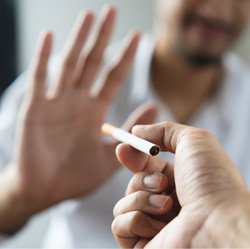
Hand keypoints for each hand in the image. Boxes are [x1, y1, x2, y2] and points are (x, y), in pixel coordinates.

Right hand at [0, 5, 157, 230]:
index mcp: (95, 112)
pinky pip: (40, 79)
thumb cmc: (77, 176)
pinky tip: (50, 37)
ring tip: (89, 16)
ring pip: (69, 65)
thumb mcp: (112, 156)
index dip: (124, 57)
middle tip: (112, 12)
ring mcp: (57, 103)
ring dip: (79, 40)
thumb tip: (154, 105)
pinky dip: (44, 58)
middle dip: (102, 38)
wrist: (48, 191)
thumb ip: (130, 131)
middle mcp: (78, 102)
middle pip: (93, 63)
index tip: (137, 37)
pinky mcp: (36, 109)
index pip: (113, 77)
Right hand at [112, 122, 249, 247]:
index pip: (148, 167)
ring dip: (142, 198)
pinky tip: (158, 226)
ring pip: (125, 202)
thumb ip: (164, 130)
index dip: (134, 156)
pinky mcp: (141, 245)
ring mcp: (154, 225)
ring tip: (166, 205)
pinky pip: (119, 224)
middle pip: (135, 183)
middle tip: (159, 181)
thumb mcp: (193, 141)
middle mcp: (167, 204)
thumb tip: (137, 131)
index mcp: (180, 183)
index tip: (123, 147)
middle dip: (141, 177)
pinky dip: (135, 220)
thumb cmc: (211, 182)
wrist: (218, 226)